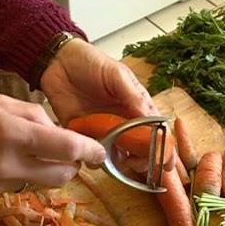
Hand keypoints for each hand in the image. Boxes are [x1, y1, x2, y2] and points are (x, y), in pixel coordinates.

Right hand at [0, 94, 105, 198]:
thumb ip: (35, 117)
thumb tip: (60, 134)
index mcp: (13, 134)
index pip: (66, 149)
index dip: (90, 152)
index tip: (101, 154)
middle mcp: (9, 165)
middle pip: (62, 176)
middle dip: (72, 165)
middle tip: (68, 151)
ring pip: (43, 184)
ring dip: (48, 170)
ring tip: (30, 151)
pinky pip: (20, 187)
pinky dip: (24, 175)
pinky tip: (3, 161)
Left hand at [41, 38, 174, 172]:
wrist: (58, 62)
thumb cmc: (91, 63)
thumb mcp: (117, 74)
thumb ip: (133, 96)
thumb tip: (151, 120)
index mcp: (137, 107)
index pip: (156, 132)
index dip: (163, 149)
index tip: (166, 163)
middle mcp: (124, 123)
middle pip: (140, 150)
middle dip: (143, 161)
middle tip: (137, 163)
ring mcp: (104, 131)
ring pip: (118, 157)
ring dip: (119, 163)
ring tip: (116, 159)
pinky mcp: (84, 136)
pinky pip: (92, 155)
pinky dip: (94, 159)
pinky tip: (93, 154)